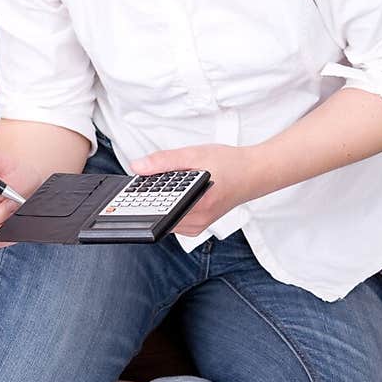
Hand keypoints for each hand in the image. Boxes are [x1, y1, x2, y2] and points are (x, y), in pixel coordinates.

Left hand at [129, 144, 261, 236]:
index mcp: (197, 205)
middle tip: (142, 183)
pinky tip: (171, 192)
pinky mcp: (198, 226)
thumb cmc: (231, 164)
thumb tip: (138, 167)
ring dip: (158, 203)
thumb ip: (164, 161)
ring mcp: (198, 227)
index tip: (127, 194)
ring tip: (159, 185)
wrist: (254, 174)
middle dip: (148, 200)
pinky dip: (168, 206)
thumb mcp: (195, 154)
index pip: (157, 210)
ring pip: (164, 218)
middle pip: (158, 215)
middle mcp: (197, 222)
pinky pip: (173, 219)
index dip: (139, 201)